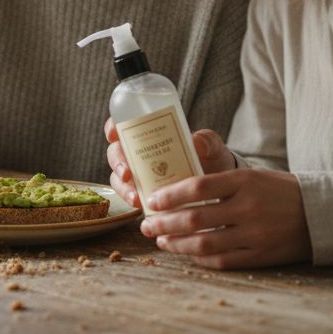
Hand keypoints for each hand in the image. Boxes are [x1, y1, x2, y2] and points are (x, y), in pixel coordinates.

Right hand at [104, 118, 236, 208]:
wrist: (220, 186)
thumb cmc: (211, 158)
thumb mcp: (212, 146)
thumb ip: (207, 141)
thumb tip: (196, 142)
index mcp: (150, 133)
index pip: (124, 125)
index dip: (113, 127)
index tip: (114, 134)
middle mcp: (139, 152)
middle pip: (116, 153)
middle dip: (117, 163)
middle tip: (127, 174)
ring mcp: (139, 174)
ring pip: (118, 178)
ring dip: (123, 188)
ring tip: (136, 198)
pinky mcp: (144, 193)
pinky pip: (130, 196)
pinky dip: (132, 201)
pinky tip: (142, 207)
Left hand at [139, 169, 311, 268]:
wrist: (320, 213)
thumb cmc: (279, 191)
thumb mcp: (253, 176)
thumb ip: (220, 182)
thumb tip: (178, 189)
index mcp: (245, 181)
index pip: (198, 186)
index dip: (170, 195)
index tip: (152, 201)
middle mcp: (248, 207)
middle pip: (195, 218)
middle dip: (164, 223)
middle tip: (146, 225)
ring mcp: (254, 233)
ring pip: (204, 242)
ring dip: (177, 243)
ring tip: (161, 240)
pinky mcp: (260, 255)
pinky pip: (222, 260)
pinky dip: (200, 258)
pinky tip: (187, 253)